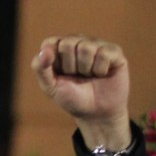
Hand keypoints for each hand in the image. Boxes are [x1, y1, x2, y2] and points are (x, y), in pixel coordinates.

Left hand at [33, 35, 131, 150]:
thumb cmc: (71, 97)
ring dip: (86, 69)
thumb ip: (40, 69)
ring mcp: (97, 45)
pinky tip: (102, 74)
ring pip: (86, 47)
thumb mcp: (50, 86)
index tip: (59, 75)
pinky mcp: (114, 51)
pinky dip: (100, 70)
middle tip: (77, 76)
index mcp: (60, 48)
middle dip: (70, 66)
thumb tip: (44, 51)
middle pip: (68, 43)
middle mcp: (78, 41)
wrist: (96, 113)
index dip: (53, 62)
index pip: (50, 43)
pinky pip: (104, 54)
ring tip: (89, 76)